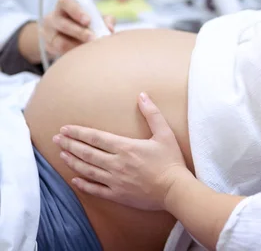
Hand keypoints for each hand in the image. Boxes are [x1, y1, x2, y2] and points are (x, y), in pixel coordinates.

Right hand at [42, 0, 114, 57]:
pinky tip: (83, 54)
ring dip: (77, 46)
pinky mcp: (48, 46)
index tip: (88, 20)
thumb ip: (104, 20)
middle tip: (93, 38)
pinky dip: (73, 53)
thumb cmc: (84, 23)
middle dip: (80, 32)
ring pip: (60, 41)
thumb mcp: (95, 18)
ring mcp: (48, 32)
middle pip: (62, 23)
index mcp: (64, 5)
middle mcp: (53, 17)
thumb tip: (110, 28)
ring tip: (90, 48)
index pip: (65, 2)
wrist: (66, 35)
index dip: (76, 10)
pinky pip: (60, 52)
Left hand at [53, 92, 187, 210]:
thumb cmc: (171, 161)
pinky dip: (83, 184)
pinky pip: (95, 189)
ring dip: (72, 161)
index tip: (65, 129)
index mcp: (125, 147)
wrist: (175, 189)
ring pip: (87, 170)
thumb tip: (142, 95)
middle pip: (87, 153)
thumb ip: (152, 114)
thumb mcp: (165, 133)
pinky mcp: (117, 194)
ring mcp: (115, 180)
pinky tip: (74, 179)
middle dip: (70, 144)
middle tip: (56, 139)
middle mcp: (116, 163)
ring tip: (61, 154)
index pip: (96, 138)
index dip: (79, 132)